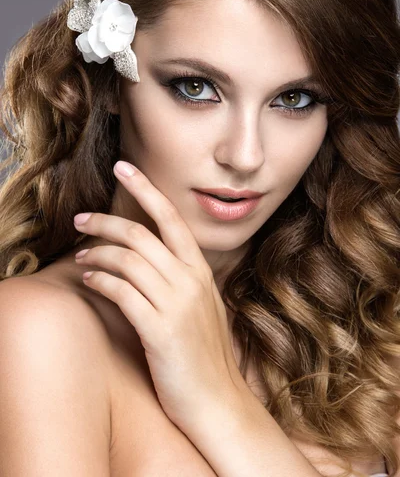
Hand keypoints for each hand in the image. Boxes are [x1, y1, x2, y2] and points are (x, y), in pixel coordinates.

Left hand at [73, 160, 244, 432]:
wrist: (218, 401)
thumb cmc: (204, 354)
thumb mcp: (202, 306)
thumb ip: (182, 279)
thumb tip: (152, 258)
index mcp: (200, 271)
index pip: (171, 218)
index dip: (146, 188)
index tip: (124, 168)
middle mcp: (190, 281)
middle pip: (142, 234)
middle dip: (106, 221)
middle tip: (81, 219)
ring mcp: (176, 305)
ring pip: (128, 259)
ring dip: (98, 251)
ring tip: (81, 254)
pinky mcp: (159, 331)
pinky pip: (122, 292)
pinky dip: (101, 280)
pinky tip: (90, 279)